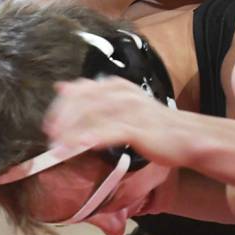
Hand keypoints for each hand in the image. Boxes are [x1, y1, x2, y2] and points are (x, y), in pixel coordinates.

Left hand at [44, 77, 176, 161]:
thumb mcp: (121, 104)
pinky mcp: (137, 128)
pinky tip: (76, 148)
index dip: (61, 106)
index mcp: (116, 85)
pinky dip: (88, 140)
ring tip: (55, 148)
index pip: (79, 89)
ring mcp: (131, 109)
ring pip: (91, 117)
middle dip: (62, 120)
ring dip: (70, 133)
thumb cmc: (153, 124)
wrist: (186, 135)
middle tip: (49, 137)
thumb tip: (62, 86)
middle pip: (81, 102)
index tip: (48, 124)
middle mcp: (122, 92)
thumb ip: (94, 96)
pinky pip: (107, 133)